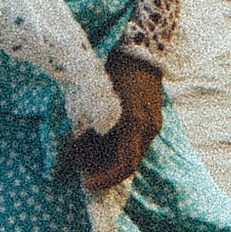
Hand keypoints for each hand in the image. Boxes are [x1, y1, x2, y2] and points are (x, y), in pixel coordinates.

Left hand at [72, 49, 163, 192]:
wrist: (141, 49)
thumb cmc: (113, 68)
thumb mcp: (95, 97)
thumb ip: (87, 125)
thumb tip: (76, 151)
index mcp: (133, 121)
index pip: (125, 165)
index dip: (105, 178)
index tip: (86, 182)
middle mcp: (148, 127)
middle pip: (129, 163)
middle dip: (105, 169)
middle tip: (83, 168)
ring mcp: (154, 124)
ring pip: (133, 154)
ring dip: (111, 159)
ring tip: (88, 152)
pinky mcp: (154, 120)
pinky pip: (136, 143)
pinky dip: (118, 147)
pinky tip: (101, 140)